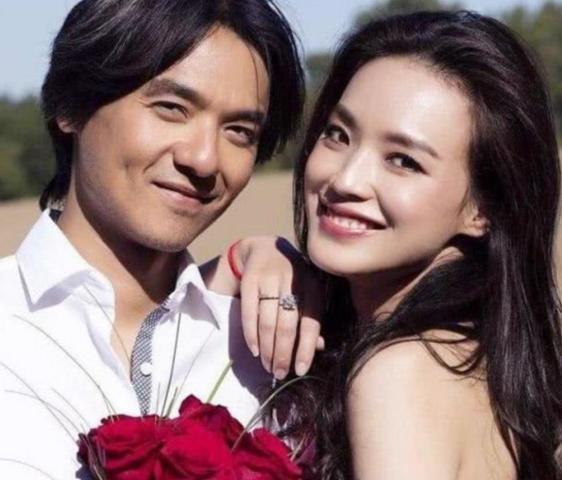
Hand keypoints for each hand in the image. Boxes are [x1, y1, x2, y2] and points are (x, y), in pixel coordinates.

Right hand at [234, 236, 324, 379]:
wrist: (263, 248)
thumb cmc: (291, 278)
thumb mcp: (306, 293)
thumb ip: (312, 319)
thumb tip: (320, 347)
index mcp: (313, 284)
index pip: (311, 322)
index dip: (306, 348)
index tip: (300, 371)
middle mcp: (293, 279)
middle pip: (287, 324)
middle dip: (283, 353)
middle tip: (279, 373)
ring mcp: (270, 277)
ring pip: (268, 321)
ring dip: (267, 348)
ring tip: (267, 366)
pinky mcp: (250, 278)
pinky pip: (249, 312)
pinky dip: (251, 334)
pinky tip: (254, 350)